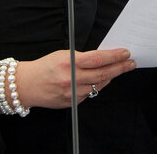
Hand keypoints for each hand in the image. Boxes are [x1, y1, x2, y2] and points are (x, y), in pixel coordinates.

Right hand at [0, 49, 135, 110]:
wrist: (26, 85)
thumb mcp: (63, 55)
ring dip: (111, 77)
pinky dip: (97, 85)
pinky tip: (100, 79)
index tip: (125, 53)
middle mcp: (71, 78)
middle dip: (120, 68)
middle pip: (103, 73)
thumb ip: (82, 57)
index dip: (114, 56)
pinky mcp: (72, 103)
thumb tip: (103, 58)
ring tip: (118, 70)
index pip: (98, 59)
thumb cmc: (45, 67)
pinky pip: (90, 94)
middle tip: (130, 63)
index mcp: (69, 62)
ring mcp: (72, 93)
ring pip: (98, 85)